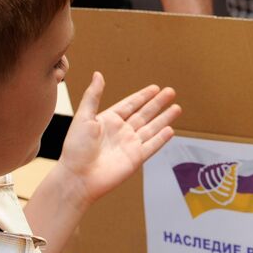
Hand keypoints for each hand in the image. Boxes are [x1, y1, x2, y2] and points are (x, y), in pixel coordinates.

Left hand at [56, 72, 179, 207]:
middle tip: (171, 92)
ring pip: (152, 128)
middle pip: (144, 114)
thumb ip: (93, 96)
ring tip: (177, 108)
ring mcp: (129, 145)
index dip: (143, 96)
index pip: (130, 104)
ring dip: (164, 118)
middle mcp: (121, 131)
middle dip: (158, 103)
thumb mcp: (83, 117)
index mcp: (108, 120)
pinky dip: (162, 138)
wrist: (78, 177)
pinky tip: (171, 130)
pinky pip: (152, 146)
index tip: (155, 88)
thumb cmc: (76, 148)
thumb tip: (98, 74)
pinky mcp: (136, 158)